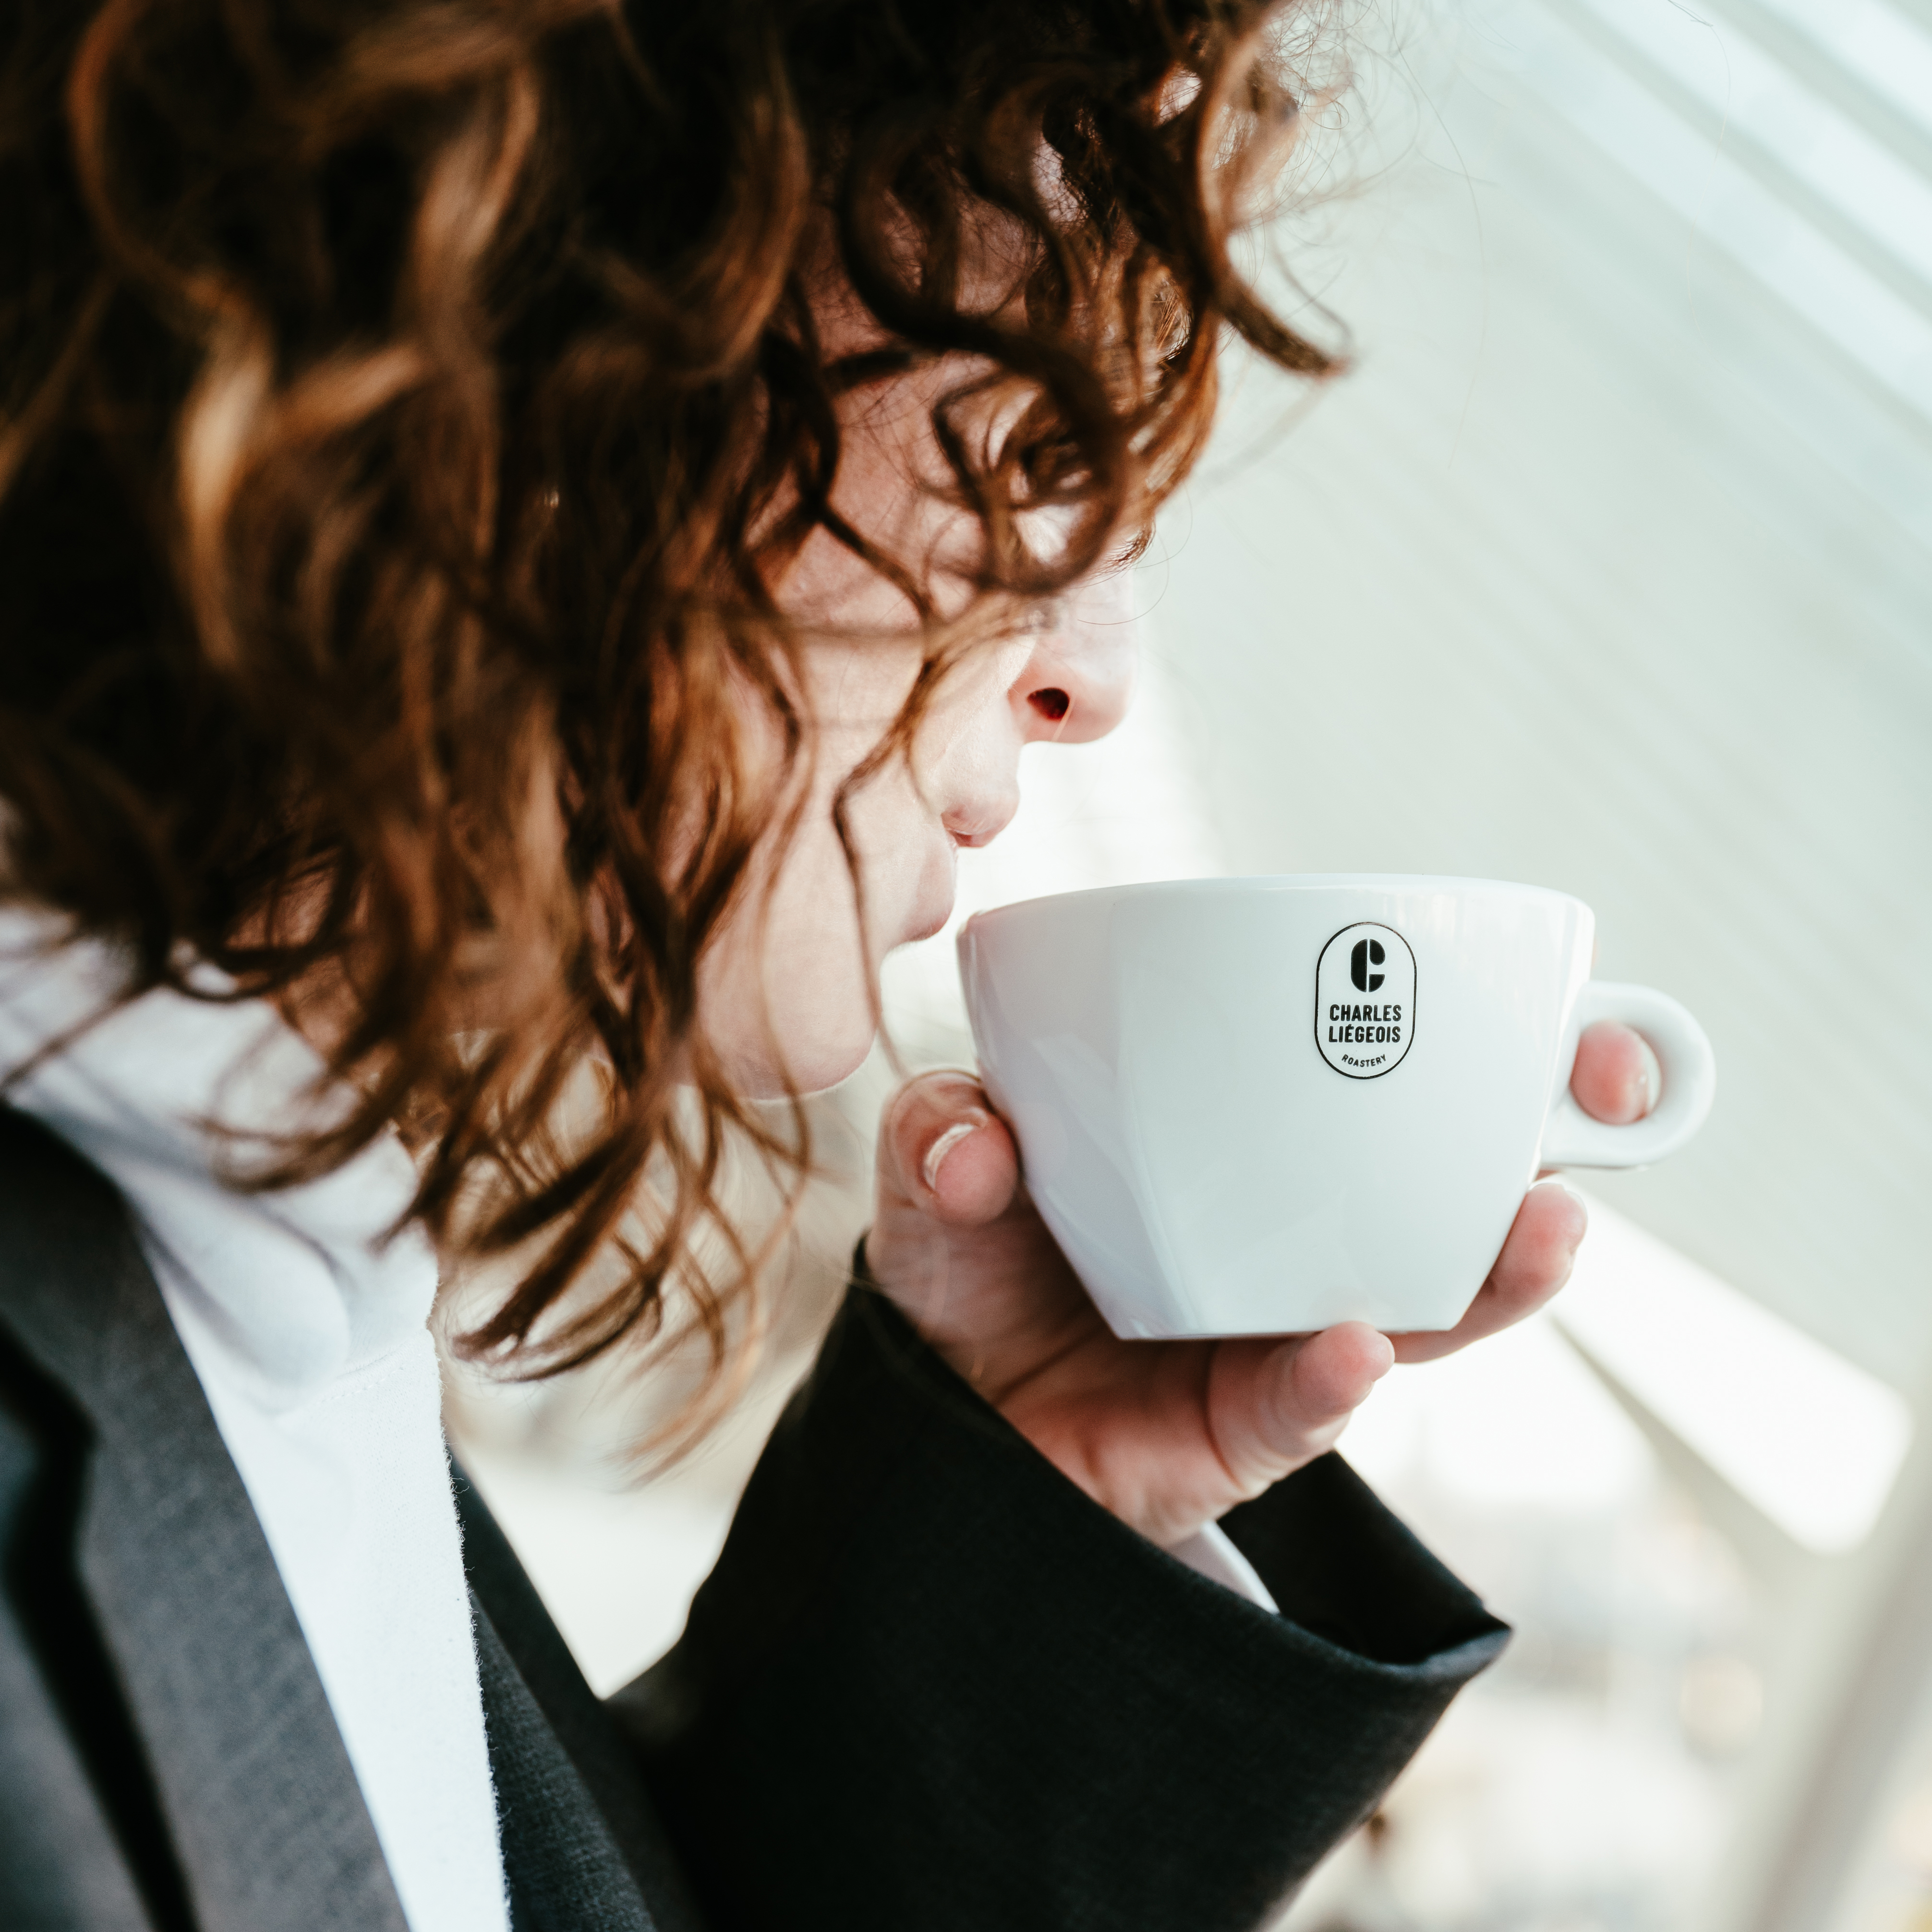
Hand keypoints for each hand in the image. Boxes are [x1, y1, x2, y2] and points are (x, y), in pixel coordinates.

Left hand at [863, 1020, 1657, 1549]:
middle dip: (1545, 1146)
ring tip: (1543, 1224)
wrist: (934, 1423)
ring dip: (1489, 1272)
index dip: (1496, 1049)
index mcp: (1252, 1153)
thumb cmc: (971, 1271)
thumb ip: (942, 1131)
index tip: (1572, 1011)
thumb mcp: (942, 1178)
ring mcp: (1282, 1344)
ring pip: (1419, 1310)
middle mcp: (1297, 1244)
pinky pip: (1297, 1413)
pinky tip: (1350, 1345)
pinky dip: (1325, 1380)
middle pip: (1452, 1197)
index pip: (1393, 1093)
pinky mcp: (1238, 1440)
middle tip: (1599, 1092)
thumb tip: (977, 1141)